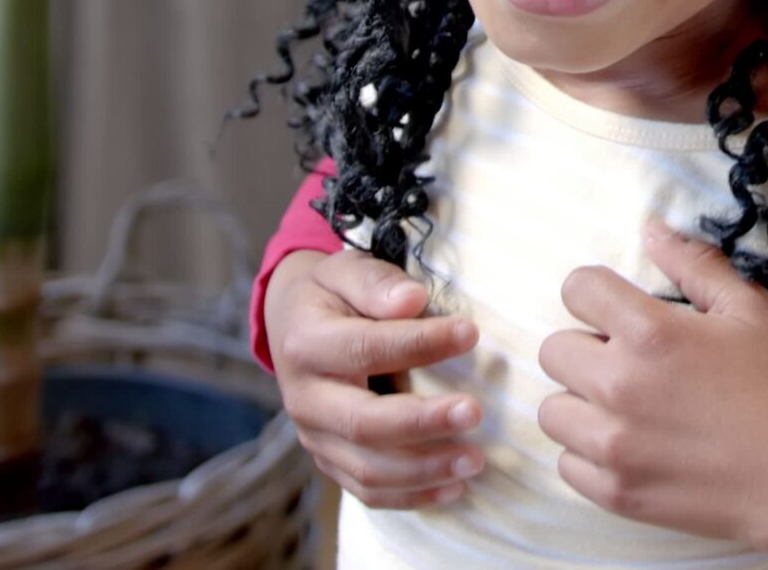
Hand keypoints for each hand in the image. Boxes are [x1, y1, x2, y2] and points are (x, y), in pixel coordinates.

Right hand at [262, 246, 485, 506]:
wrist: (292, 324)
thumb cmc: (332, 294)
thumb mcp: (345, 270)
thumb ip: (376, 283)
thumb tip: (412, 301)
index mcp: (306, 344)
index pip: (364, 349)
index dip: (418, 344)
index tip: (470, 334)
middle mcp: (304, 398)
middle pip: (363, 423)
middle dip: (423, 421)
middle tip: (475, 412)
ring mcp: (314, 436)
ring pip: (367, 469)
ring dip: (425, 470)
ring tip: (475, 461)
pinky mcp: (329, 461)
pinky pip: (366, 490)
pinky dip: (411, 496)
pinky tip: (454, 488)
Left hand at [537, 224, 767, 567]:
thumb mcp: (750, 311)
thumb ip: (695, 265)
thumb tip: (651, 230)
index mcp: (650, 333)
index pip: (577, 289)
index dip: (599, 295)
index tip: (621, 313)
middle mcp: (619, 387)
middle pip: (554, 350)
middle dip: (587, 348)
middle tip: (628, 363)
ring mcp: (613, 446)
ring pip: (552, 410)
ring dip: (583, 404)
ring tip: (626, 409)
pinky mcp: (616, 493)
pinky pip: (566, 464)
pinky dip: (589, 455)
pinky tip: (631, 447)